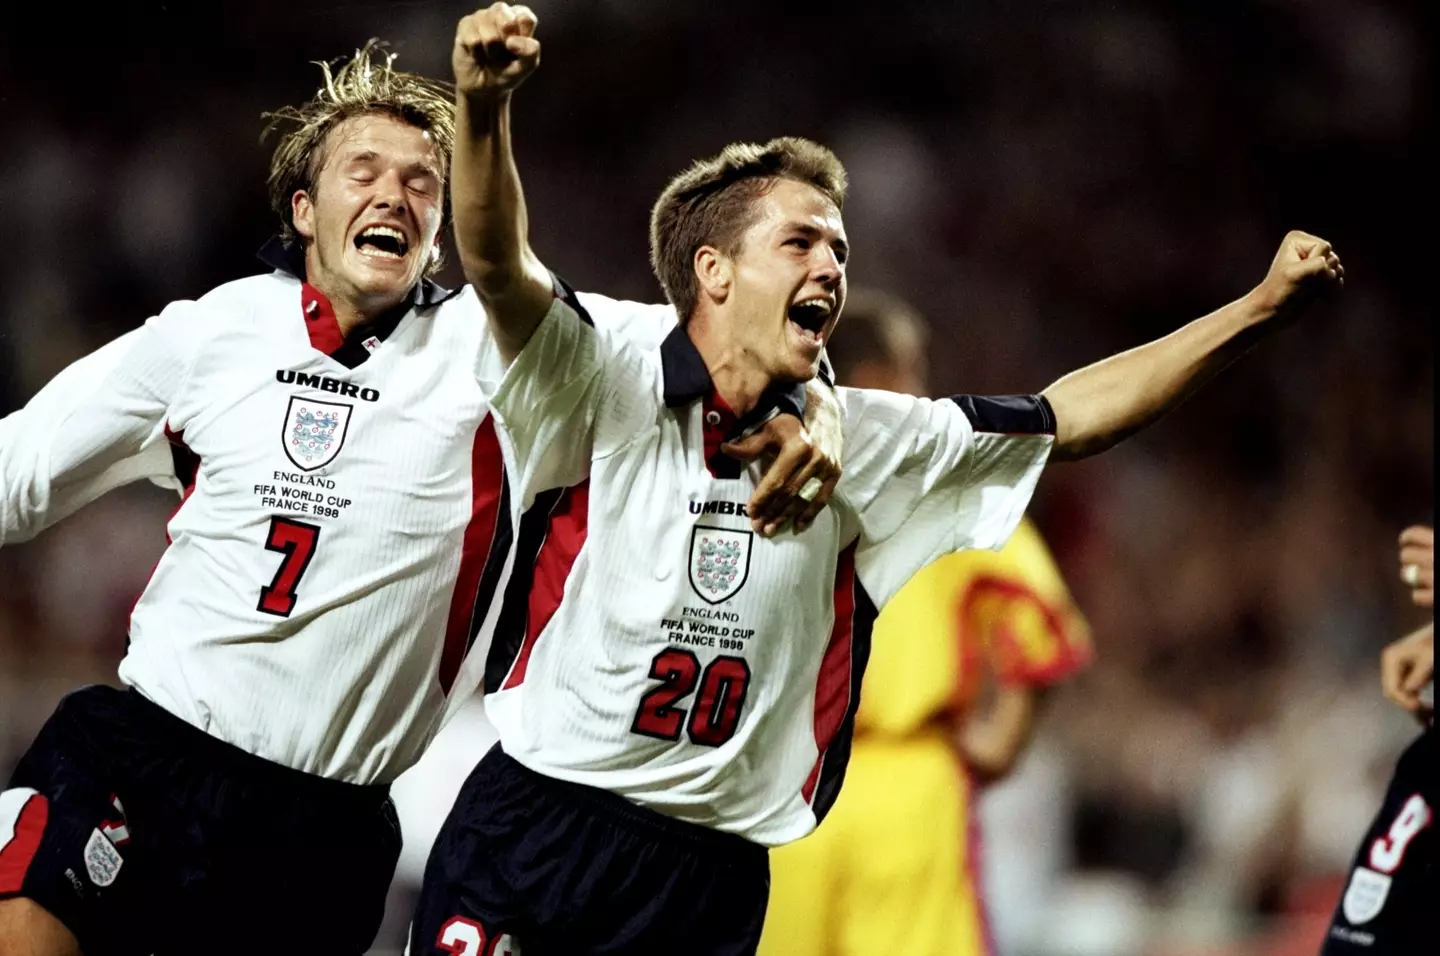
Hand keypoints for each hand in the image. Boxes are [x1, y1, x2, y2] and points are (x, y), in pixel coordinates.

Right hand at [454, 3, 539, 99]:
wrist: (483, 88)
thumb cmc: (507, 72)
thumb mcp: (526, 66)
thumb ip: (530, 52)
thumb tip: (512, 41)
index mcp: (519, 18)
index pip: (526, 18)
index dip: (522, 38)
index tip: (517, 49)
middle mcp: (500, 12)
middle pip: (508, 23)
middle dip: (506, 46)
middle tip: (503, 52)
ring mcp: (481, 16)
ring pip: (490, 34)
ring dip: (491, 52)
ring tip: (489, 55)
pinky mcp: (465, 24)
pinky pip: (474, 40)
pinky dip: (477, 54)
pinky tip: (477, 54)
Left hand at [724, 412, 840, 537]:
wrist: (822, 418)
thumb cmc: (788, 426)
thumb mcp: (768, 430)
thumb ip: (749, 444)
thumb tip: (725, 449)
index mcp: (797, 447)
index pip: (777, 480)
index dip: (762, 498)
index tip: (749, 512)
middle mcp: (814, 458)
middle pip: (789, 493)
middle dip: (771, 512)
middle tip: (757, 526)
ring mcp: (827, 468)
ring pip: (804, 499)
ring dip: (786, 517)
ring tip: (770, 529)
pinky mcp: (835, 474)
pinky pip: (822, 499)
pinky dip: (809, 514)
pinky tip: (796, 526)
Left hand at [1251, 230, 1343, 318]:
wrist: (1273, 312)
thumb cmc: (1279, 291)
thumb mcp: (1295, 273)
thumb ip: (1318, 265)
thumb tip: (1334, 272)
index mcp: (1298, 239)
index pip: (1325, 247)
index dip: (1316, 263)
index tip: (1298, 274)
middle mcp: (1308, 247)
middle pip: (1333, 258)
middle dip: (1323, 275)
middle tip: (1304, 284)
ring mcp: (1315, 262)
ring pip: (1338, 269)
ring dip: (1327, 283)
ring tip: (1309, 289)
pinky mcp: (1320, 276)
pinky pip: (1338, 279)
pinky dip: (1331, 289)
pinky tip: (1317, 294)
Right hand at [1380, 622, 1433, 715]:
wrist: (1435, 635)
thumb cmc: (1431, 644)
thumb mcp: (1427, 660)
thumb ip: (1417, 676)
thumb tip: (1410, 692)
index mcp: (1391, 659)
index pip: (1391, 687)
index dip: (1402, 700)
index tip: (1416, 708)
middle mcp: (1389, 663)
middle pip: (1391, 690)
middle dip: (1405, 701)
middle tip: (1422, 709)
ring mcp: (1395, 667)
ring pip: (1397, 690)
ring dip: (1408, 699)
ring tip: (1422, 707)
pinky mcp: (1404, 670)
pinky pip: (1403, 687)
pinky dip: (1411, 695)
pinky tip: (1420, 700)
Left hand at [1399, 525, 1433, 607]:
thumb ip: (1434, 543)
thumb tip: (1423, 539)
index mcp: (1439, 541)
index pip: (1414, 534)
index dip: (1407, 537)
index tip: (1404, 541)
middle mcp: (1433, 558)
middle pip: (1406, 555)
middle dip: (1409, 559)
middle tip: (1415, 562)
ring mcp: (1433, 578)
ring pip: (1407, 575)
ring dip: (1411, 576)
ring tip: (1420, 577)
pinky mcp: (1435, 597)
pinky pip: (1416, 596)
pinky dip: (1420, 596)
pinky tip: (1427, 594)